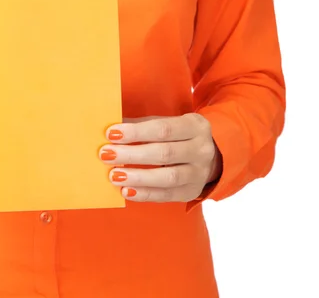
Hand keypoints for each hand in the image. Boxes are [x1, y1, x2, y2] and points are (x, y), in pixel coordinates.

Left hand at [100, 114, 221, 202]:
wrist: (212, 155)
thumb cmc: (178, 136)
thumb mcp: (166, 123)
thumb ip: (141, 125)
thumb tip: (111, 128)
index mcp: (195, 126)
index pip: (163, 129)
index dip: (136, 132)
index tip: (111, 134)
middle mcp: (201, 150)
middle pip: (164, 153)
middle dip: (132, 154)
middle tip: (106, 154)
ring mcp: (199, 173)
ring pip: (168, 177)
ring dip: (138, 177)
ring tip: (114, 176)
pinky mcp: (191, 192)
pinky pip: (167, 195)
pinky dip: (145, 194)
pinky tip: (126, 191)